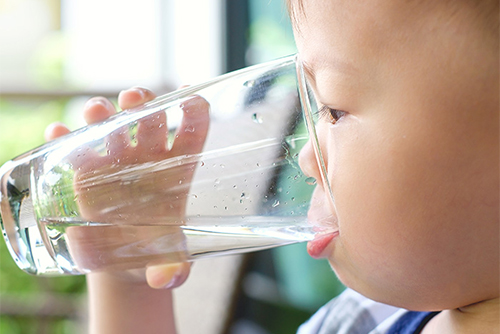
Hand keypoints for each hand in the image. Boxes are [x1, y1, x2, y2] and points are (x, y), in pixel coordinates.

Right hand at [45, 87, 208, 288]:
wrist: (126, 259)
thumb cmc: (156, 253)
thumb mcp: (169, 263)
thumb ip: (173, 269)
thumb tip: (165, 278)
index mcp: (180, 170)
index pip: (193, 132)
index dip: (194, 112)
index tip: (192, 98)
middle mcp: (149, 159)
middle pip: (149, 119)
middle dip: (143, 103)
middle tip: (134, 98)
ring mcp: (117, 163)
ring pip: (112, 127)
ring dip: (103, 113)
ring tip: (96, 110)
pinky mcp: (88, 175)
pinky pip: (76, 150)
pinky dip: (66, 138)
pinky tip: (58, 132)